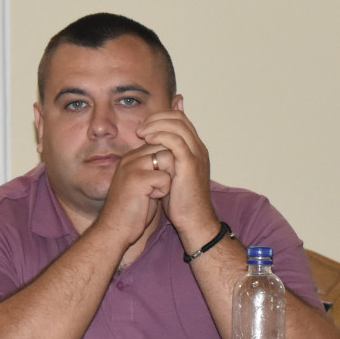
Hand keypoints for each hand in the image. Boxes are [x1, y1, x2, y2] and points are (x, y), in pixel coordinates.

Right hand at [92, 142, 172, 246]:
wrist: (116, 229)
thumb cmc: (132, 210)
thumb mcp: (143, 184)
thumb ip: (153, 168)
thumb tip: (173, 157)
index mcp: (131, 157)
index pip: (159, 142)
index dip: (168, 161)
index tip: (162, 179)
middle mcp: (130, 158)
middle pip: (165, 147)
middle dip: (170, 167)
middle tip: (161, 186)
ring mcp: (133, 166)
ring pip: (168, 158)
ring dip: (168, 177)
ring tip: (155, 191)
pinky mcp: (137, 178)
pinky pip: (165, 176)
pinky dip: (164, 190)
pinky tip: (152, 198)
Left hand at [136, 101, 219, 249]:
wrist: (193, 220)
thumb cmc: (180, 201)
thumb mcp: (172, 174)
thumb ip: (165, 158)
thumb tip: (154, 146)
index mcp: (195, 149)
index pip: (180, 119)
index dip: (161, 117)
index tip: (144, 126)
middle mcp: (199, 148)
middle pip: (179, 118)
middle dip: (157, 118)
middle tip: (140, 128)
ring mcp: (196, 155)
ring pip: (178, 124)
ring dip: (156, 124)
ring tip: (141, 132)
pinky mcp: (190, 164)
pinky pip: (176, 141)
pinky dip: (161, 135)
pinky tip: (148, 140)